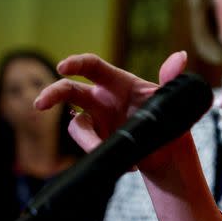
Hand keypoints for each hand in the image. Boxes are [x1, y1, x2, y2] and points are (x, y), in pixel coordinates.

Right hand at [34, 51, 187, 168]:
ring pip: (76, 125)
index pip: (92, 66)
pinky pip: (87, 146)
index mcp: (119, 82)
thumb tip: (180, 56)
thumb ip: (171, 78)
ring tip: (109, 149)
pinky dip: (102, 153)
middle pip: (69, 90)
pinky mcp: (95, 140)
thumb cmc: (168, 117)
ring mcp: (95, 120)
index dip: (76, 63)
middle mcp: (102, 98)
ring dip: (89, 140)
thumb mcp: (171, 99)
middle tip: (40, 104)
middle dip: (52, 94)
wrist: (169, 150)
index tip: (63, 67)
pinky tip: (129, 164)